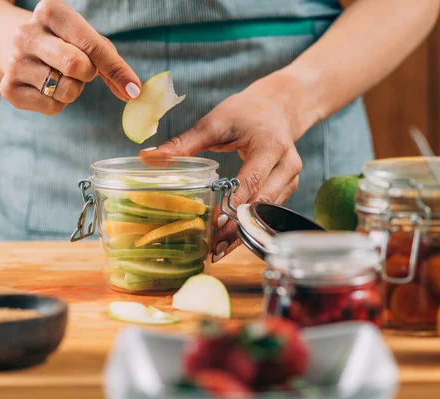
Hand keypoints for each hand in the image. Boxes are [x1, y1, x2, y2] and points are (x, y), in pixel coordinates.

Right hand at [0, 0, 140, 114]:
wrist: (12, 44)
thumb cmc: (63, 41)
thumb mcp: (88, 40)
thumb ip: (112, 63)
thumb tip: (133, 92)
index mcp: (50, 11)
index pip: (91, 45)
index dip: (117, 69)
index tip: (134, 89)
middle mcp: (26, 33)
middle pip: (75, 65)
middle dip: (88, 74)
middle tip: (84, 70)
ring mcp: (14, 61)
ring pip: (65, 91)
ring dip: (73, 89)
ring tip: (60, 74)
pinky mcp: (8, 89)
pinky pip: (52, 107)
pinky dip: (58, 102)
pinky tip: (47, 86)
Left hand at [140, 70, 304, 258]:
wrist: (278, 107)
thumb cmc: (245, 112)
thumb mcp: (215, 122)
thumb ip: (184, 142)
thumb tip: (148, 157)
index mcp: (271, 146)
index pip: (250, 182)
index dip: (232, 205)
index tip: (212, 223)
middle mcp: (287, 165)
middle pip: (261, 204)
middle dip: (236, 227)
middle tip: (213, 247)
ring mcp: (291, 179)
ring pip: (266, 213)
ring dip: (242, 232)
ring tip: (218, 249)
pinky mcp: (288, 188)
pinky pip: (268, 211)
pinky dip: (249, 225)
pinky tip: (230, 238)